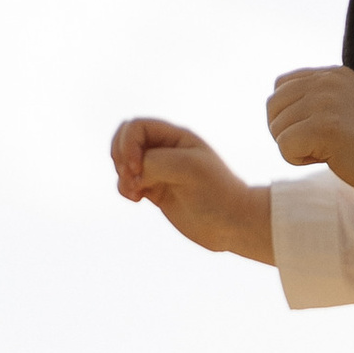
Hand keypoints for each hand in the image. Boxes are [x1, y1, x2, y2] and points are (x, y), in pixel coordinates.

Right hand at [110, 116, 274, 262]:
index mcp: (175, 137)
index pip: (136, 127)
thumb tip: (132, 174)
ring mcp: (160, 171)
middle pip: (125, 139)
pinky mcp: (156, 191)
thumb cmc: (216, 193)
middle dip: (120, 157)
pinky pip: (129, 183)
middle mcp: (166, 150)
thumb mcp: (186, 168)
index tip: (138, 169)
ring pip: (124, 163)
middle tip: (133, 177)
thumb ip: (154, 163)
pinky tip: (138, 199)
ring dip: (122, 176)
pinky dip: (125, 189)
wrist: (233, 224)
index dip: (128, 145)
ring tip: (136, 192)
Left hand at [264, 66, 353, 204]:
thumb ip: (318, 100)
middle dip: (288, 133)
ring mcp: (325, 102)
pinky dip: (298, 160)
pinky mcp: (324, 126)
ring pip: (277, 128)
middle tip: (320, 146)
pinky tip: (327, 159)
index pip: (281, 88)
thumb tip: (276, 113)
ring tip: (329, 151)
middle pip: (273, 108)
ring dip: (295, 148)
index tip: (319, 132)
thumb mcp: (347, 106)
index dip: (291, 116)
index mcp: (331, 75)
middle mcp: (325, 82)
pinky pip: (284, 146)